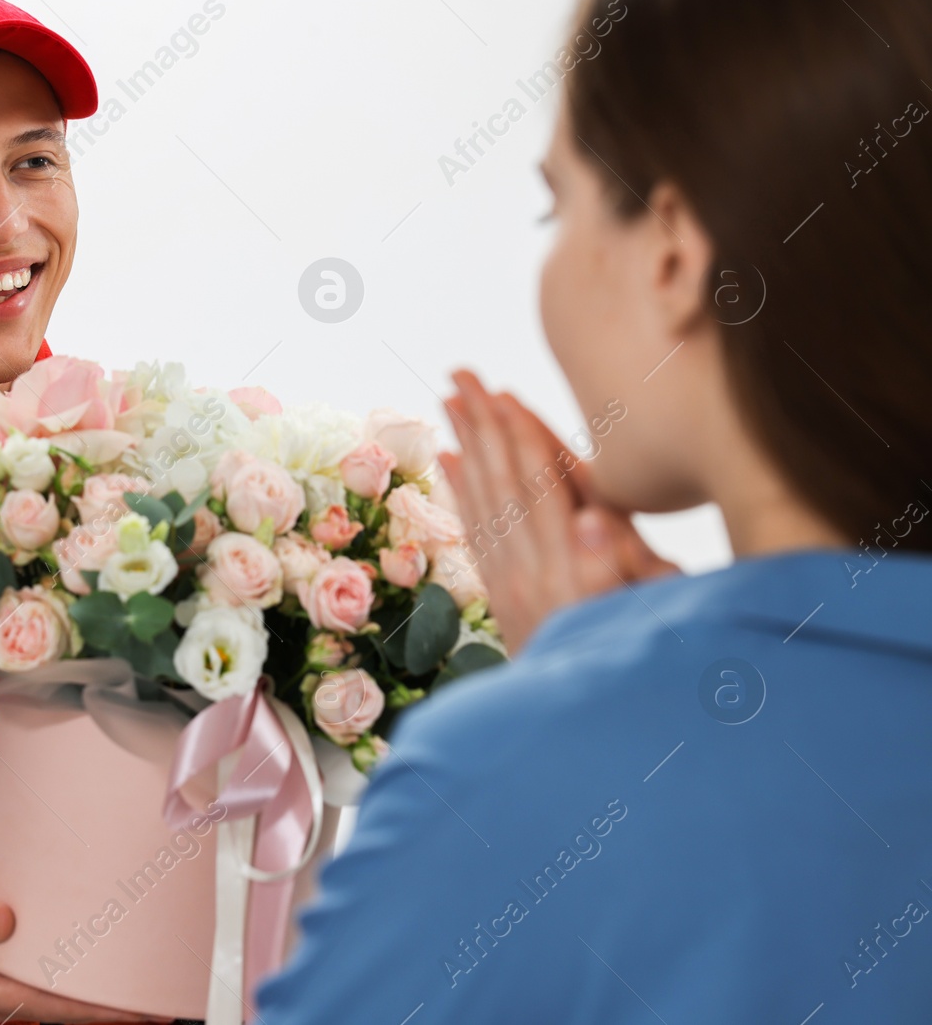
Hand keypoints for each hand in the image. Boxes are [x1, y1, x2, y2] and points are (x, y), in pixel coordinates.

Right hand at [0, 881, 166, 1023]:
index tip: (129, 1010)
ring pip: (60, 1005)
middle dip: (109, 1014)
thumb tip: (0, 921)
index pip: (44, 1005)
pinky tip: (109, 972)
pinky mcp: (11, 977)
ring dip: (100, 1002)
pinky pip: (52, 988)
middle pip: (62, 1013)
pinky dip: (82, 985)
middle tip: (160, 1006)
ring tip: (147, 993)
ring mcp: (5, 990)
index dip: (88, 1011)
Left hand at [436, 371, 676, 653]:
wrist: (591, 730)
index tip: (502, 394)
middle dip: (482, 425)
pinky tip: (450, 459)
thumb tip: (592, 518)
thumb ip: (626, 568)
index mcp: (575, 566)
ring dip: (467, 447)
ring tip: (449, 402)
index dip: (523, 436)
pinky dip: (463, 493)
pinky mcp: (505, 598)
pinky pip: (478, 535)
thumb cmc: (651, 665)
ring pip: (484, 501)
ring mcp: (515, 585)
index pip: (543, 487)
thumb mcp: (657, 616)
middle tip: (458, 375)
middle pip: (503, 483)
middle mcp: (535, 571)